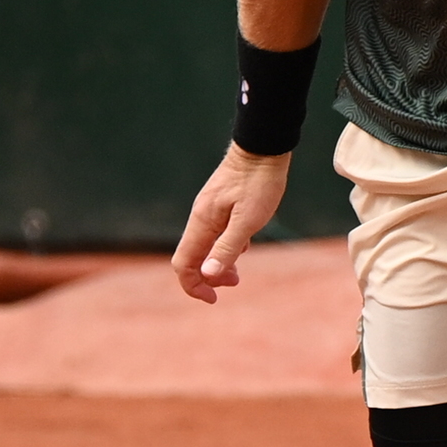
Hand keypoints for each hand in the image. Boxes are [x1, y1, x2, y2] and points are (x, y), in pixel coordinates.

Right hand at [172, 145, 291, 302]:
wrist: (263, 148)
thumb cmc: (258, 183)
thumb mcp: (248, 221)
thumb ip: (227, 248)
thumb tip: (208, 276)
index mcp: (202, 224)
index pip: (183, 264)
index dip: (194, 286)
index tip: (214, 298)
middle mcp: (200, 218)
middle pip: (192, 258)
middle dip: (209, 277)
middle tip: (236, 281)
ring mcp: (209, 211)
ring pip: (204, 246)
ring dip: (218, 263)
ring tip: (240, 270)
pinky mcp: (219, 205)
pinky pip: (215, 234)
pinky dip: (226, 246)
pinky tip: (246, 243)